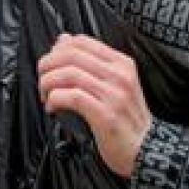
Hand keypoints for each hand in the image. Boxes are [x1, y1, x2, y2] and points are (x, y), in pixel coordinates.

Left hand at [38, 34, 152, 178]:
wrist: (145, 148)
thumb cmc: (126, 119)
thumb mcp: (114, 84)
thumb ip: (90, 63)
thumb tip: (63, 40)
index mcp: (122, 63)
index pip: (81, 41)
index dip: (58, 50)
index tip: (51, 65)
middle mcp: (119, 75)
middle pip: (71, 55)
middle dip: (48, 66)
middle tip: (42, 80)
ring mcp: (114, 94)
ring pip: (68, 74)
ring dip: (48, 84)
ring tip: (46, 96)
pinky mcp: (105, 114)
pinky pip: (71, 97)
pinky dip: (54, 100)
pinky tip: (53, 108)